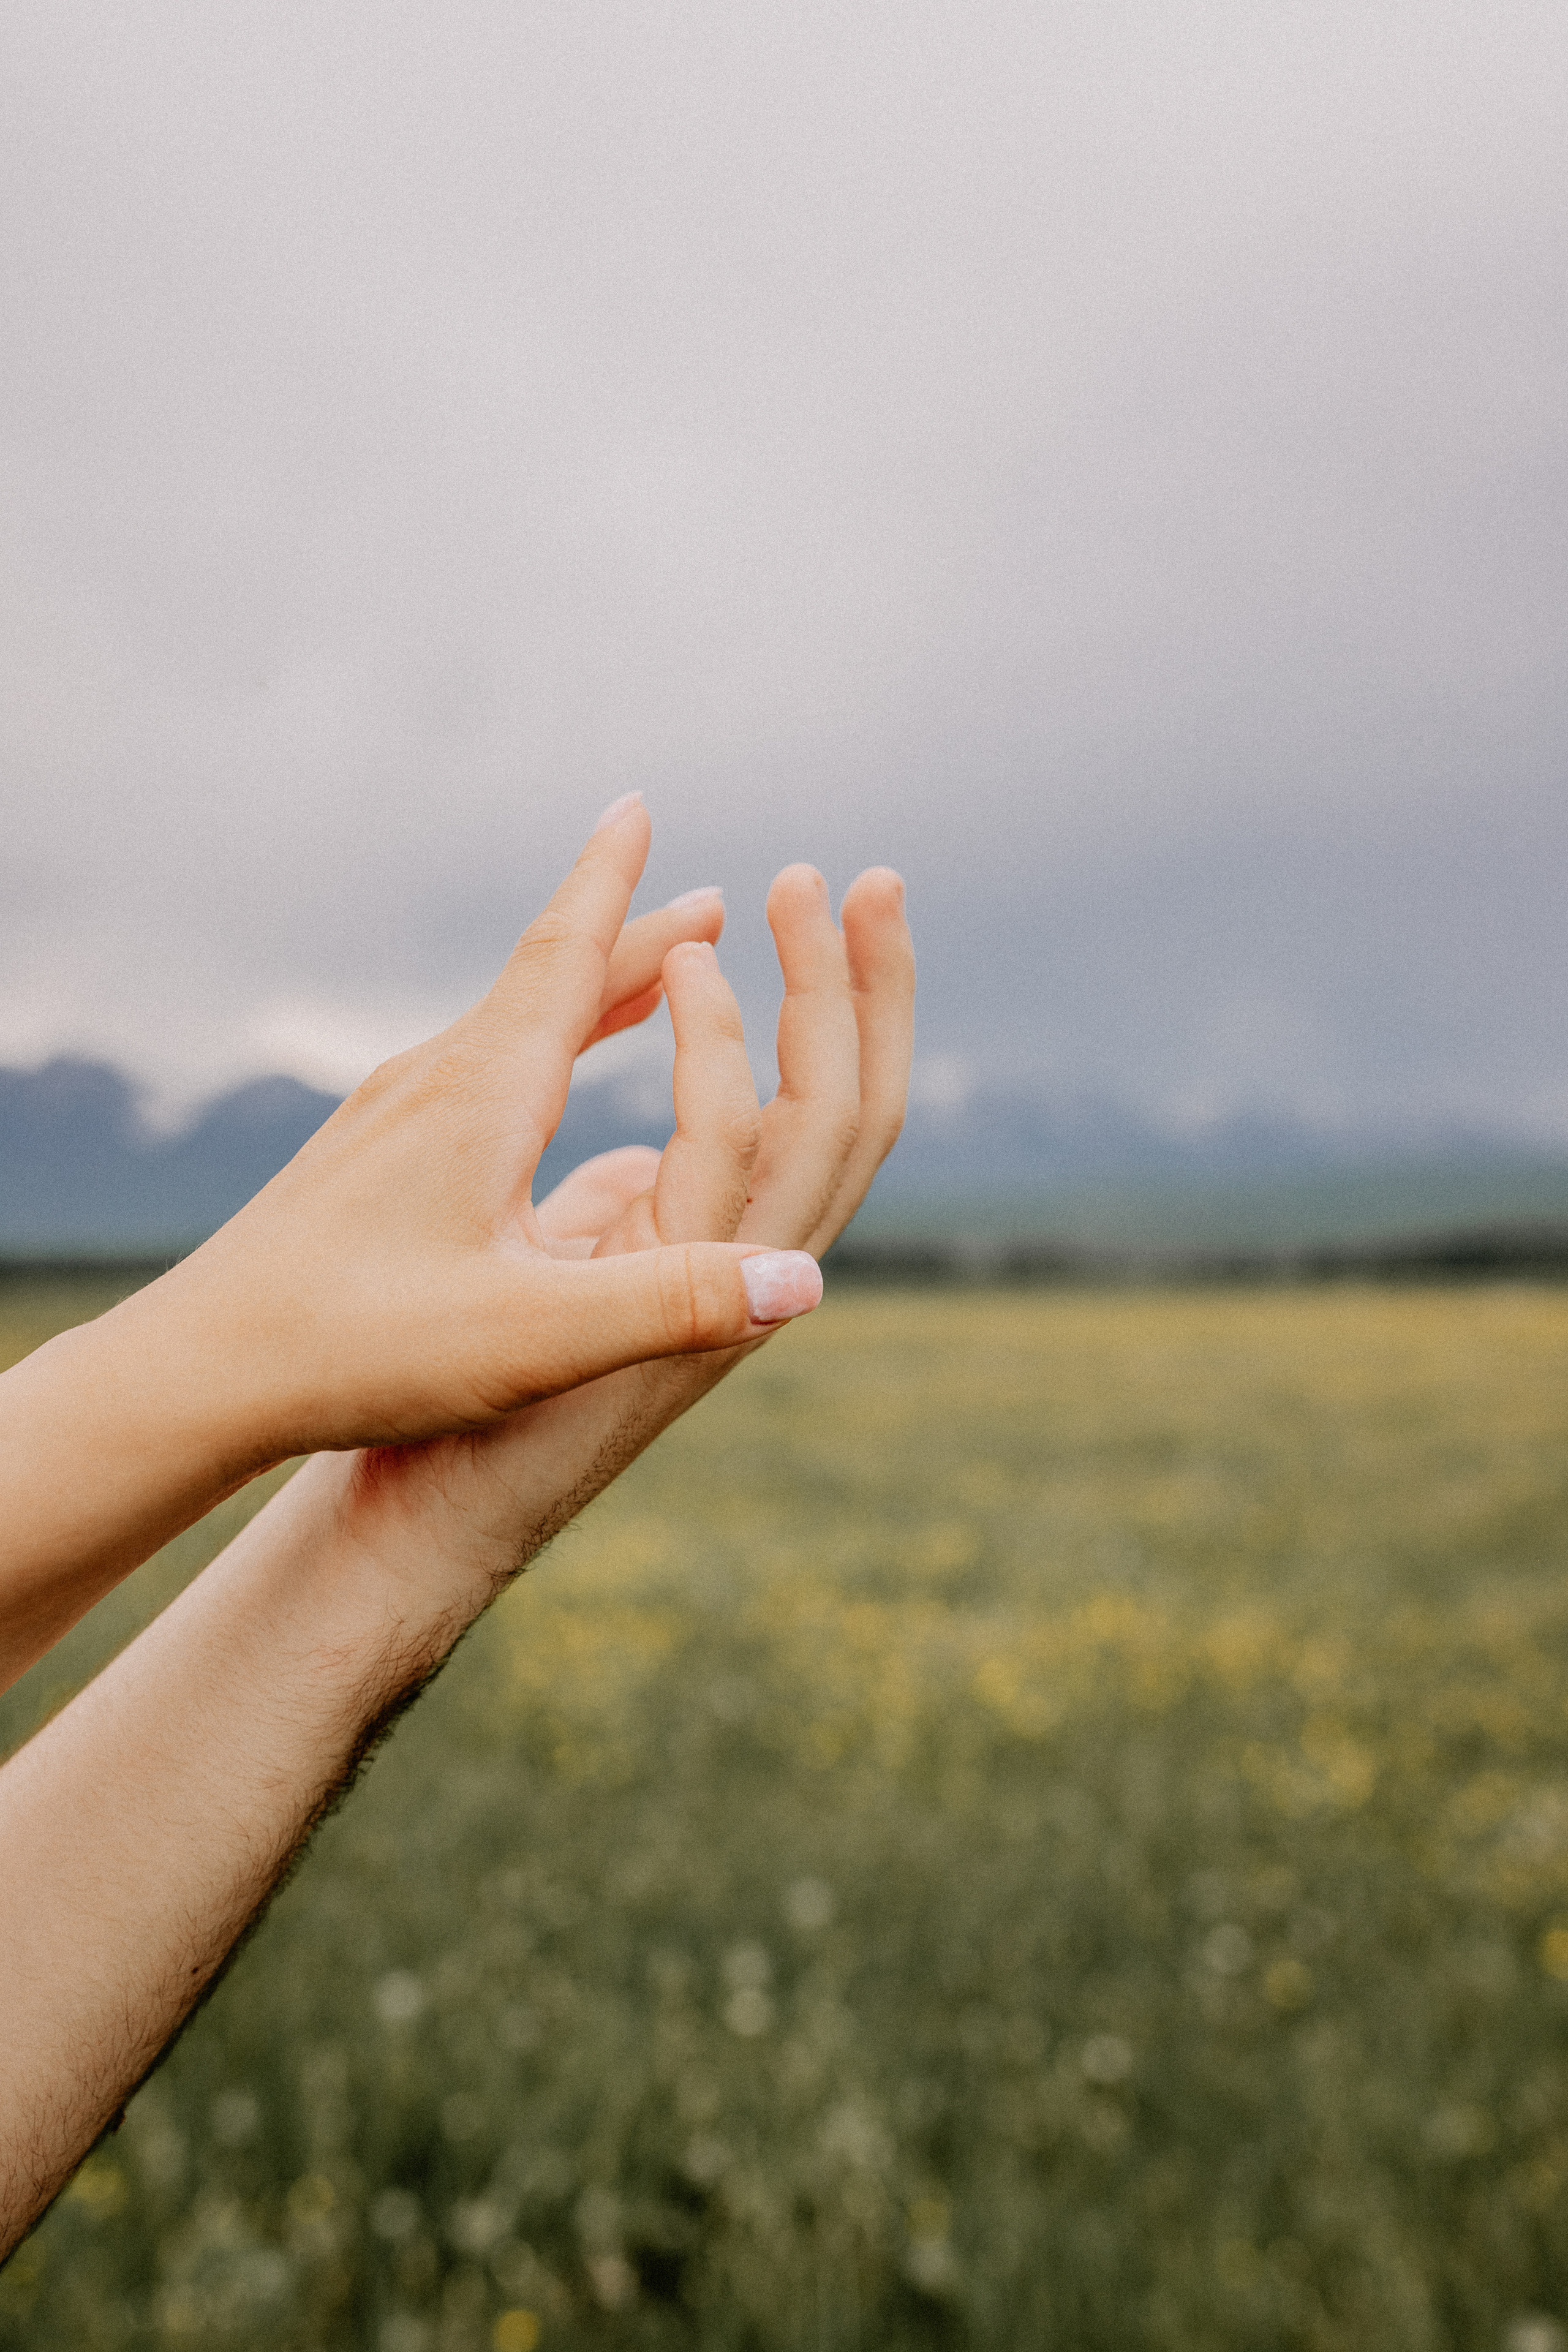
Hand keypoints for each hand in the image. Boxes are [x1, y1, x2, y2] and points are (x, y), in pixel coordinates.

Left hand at [324, 859, 913, 1607]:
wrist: (196, 1373)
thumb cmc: (355, 1351)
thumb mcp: (529, 1339)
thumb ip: (668, 1306)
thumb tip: (806, 1283)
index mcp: (482, 1097)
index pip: (562, 959)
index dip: (611, 885)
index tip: (637, 805)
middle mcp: (432, 1081)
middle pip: (549, 980)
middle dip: (635, 935)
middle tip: (711, 901)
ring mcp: (389, 1114)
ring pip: (509, 1024)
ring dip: (588, 989)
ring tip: (647, 973)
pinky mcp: (364, 1155)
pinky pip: (472, 1068)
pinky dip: (534, 1044)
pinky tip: (527, 1087)